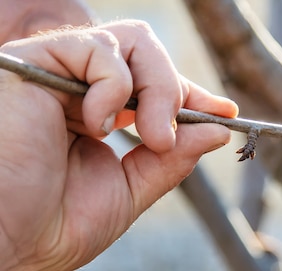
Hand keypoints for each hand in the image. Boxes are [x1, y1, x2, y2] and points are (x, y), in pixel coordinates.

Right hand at [0, 20, 237, 269]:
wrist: (1, 241)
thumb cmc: (49, 225)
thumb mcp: (128, 192)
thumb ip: (171, 160)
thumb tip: (217, 131)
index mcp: (93, 114)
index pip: (151, 85)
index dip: (190, 94)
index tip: (224, 113)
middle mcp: (76, 88)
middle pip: (147, 53)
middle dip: (176, 92)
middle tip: (169, 137)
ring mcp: (57, 73)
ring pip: (132, 41)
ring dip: (158, 88)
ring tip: (151, 136)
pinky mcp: (35, 62)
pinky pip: (98, 46)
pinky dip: (114, 86)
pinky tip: (97, 125)